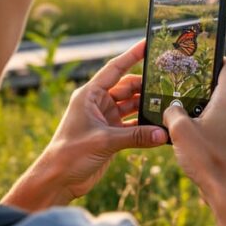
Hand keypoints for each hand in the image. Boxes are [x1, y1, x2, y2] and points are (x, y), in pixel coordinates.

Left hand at [2, 39, 167, 210]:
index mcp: (90, 95)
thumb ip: (136, 136)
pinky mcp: (111, 134)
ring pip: (132, 106)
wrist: (58, 180)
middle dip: (146, 86)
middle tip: (167, 84)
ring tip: (167, 105)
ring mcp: (105, 119)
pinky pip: (133, 125)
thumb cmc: (70, 154)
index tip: (147, 45)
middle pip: (128, 88)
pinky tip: (159, 127)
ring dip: (147, 107)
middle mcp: (98, 103)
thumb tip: (163, 133)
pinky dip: (145, 126)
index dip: (131, 55)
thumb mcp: (104, 141)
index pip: (115, 69)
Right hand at [162, 58, 225, 202]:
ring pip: (224, 109)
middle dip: (204, 89)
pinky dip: (212, 127)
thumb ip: (173, 112)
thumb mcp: (180, 131)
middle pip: (224, 88)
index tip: (201, 61)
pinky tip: (195, 138)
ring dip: (206, 111)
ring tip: (185, 118)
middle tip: (183, 92)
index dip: (217, 59)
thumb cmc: (207, 159)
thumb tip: (171, 109)